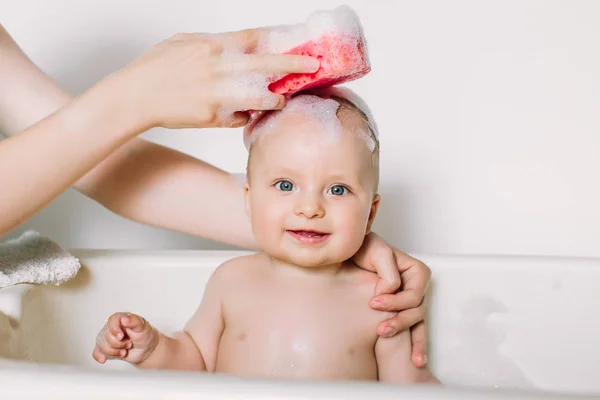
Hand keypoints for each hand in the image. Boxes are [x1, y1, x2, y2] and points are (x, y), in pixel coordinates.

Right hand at [92, 312, 158, 364]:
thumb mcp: (142, 327)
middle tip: (130, 343)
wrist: (145, 348)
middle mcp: (111, 327)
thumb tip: (124, 318)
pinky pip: (96, 352)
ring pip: (102, 345)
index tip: (121, 336)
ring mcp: (107, 338)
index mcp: (120, 318)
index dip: (114, 329)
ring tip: (125, 350)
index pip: (112, 321)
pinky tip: (104, 359)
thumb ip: (134, 321)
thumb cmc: (144, 334)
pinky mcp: (105, 348)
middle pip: (107, 336)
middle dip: (120, 343)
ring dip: (115, 351)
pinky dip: (99, 356)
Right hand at [111, 29, 319, 130]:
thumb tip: (240, 45)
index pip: (254, 38)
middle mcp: (218, 68)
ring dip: (275, 99)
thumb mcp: (184, 42)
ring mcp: (216, 95)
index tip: (297, 38)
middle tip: (315, 65)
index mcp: (212, 45)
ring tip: (280, 99)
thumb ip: (214, 44)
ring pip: (259, 98)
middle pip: (265, 64)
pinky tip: (241, 115)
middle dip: (294, 64)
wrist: (135, 96)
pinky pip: (239, 118)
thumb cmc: (156, 67)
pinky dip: (244, 116)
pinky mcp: (212, 117)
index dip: (279, 38)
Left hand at [352, 232, 430, 367]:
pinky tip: (416, 360)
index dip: (396, 302)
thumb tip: (392, 290)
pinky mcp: (401, 310)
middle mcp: (416, 287)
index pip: (413, 295)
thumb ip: (387, 270)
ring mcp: (410, 300)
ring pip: (416, 324)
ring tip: (386, 341)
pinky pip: (413, 329)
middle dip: (400, 322)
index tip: (373, 303)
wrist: (351, 253)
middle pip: (416, 312)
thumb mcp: (376, 251)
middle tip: (380, 329)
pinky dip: (415, 344)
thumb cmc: (364, 247)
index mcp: (416, 272)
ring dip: (409, 339)